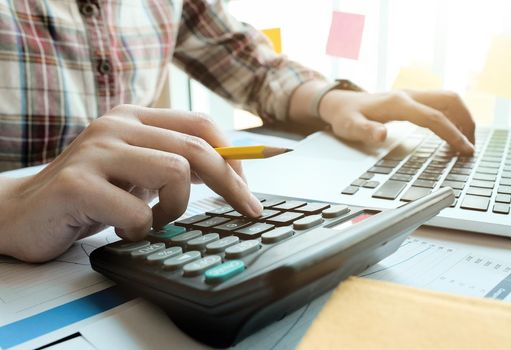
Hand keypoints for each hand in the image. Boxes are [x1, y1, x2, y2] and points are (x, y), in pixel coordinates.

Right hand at [0, 105, 261, 261]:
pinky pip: (136, 212)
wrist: (22, 212)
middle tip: (247, 211)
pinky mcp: (77, 184)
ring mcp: (96, 151)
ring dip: (175, 209)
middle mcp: (118, 126)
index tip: (250, 188)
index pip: (201, 126)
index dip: (234, 156)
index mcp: (136, 118)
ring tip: (153, 220)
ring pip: (174, 173)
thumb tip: (229, 172)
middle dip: (231, 186)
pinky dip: (140, 230)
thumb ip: (174, 163)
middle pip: (197, 149)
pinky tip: (123, 230)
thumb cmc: (90, 194)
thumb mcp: (138, 171)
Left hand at [319, 89, 475, 154]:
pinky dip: (454, 116)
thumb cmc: (346, 117)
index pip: (433, 117)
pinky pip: (441, 103)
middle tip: (471, 147)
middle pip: (449, 100)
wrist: (340, 103)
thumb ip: (365, 131)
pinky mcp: (413, 99)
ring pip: (449, 99)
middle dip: (466, 122)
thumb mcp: (350, 127)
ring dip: (463, 117)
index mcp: (398, 103)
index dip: (452, 133)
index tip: (464, 149)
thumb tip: (381, 135)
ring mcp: (413, 95)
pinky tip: (454, 133)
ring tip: (467, 142)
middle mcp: (409, 95)